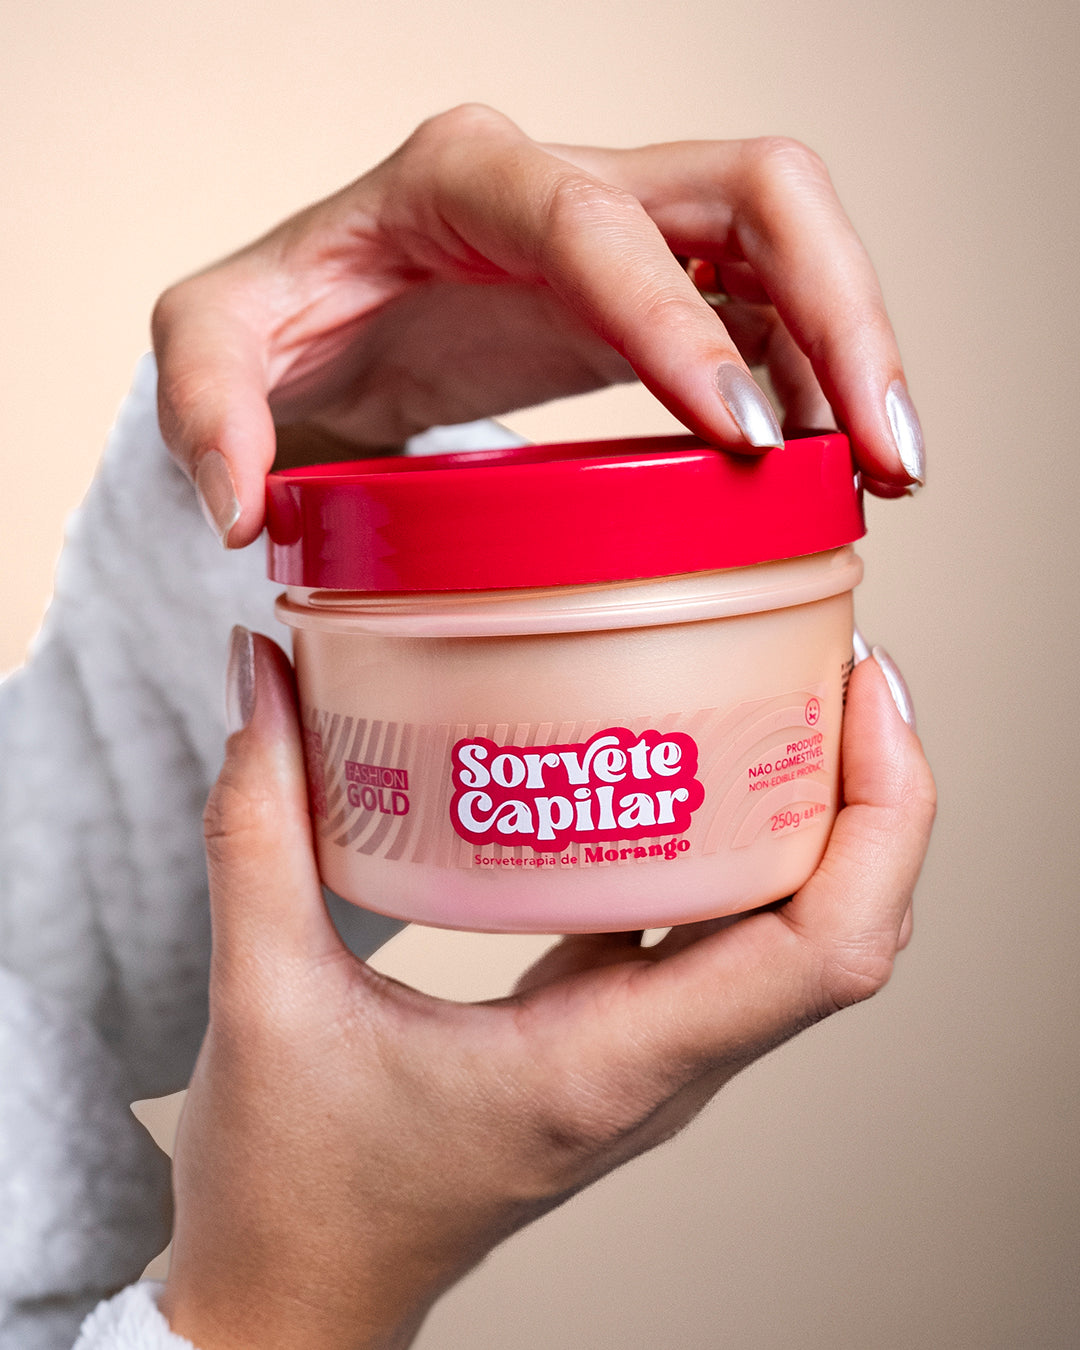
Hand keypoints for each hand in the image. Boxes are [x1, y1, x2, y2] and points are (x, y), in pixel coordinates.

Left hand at [151, 106, 924, 547]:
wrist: (329, 338)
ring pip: (790, 247)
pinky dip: (818, 380)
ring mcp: (625, 235)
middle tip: (882, 454)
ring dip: (857, 353)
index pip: (598, 222)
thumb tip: (244, 509)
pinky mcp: (657, 291)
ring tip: (889, 476)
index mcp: (463, 177)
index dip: (680, 320)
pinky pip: (770, 311)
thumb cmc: (284, 327)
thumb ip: (201, 402)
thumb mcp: (211, 345)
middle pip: (755, 192)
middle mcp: (564, 185)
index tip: (744, 437)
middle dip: (840, 314)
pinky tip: (839, 464)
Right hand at [159, 632, 933, 1349]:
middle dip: (869, 793)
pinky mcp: (612, 1038)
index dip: (880, 818)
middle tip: (835, 660)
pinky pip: (715, 938)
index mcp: (607, 1064)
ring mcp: (645, 1056)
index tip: (863, 694)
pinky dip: (732, 849)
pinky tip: (684, 770)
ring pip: (792, 937)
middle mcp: (657, 1064)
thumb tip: (259, 677)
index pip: (820, 952)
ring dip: (815, 820)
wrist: (295, 1299)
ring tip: (787, 695)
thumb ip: (257, 828)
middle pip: (839, 929)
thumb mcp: (262, 1000)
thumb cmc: (292, 1192)